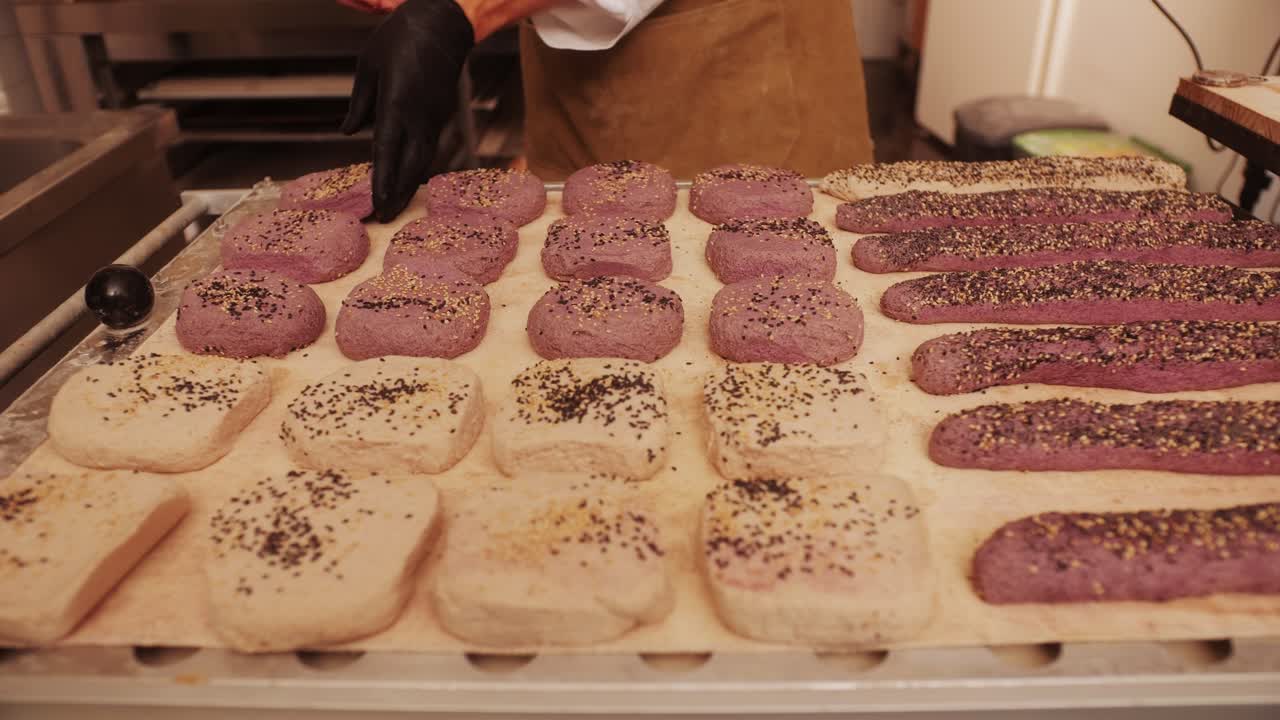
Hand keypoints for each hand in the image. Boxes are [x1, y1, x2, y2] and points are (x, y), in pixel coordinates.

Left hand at [341, 0, 474, 221]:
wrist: (443, 24)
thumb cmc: (400, 38)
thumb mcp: (368, 65)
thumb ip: (359, 103)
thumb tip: (348, 132)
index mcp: (397, 103)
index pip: (387, 150)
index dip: (382, 179)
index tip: (377, 203)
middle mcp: (419, 117)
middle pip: (410, 166)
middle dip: (398, 194)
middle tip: (385, 219)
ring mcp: (434, 118)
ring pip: (423, 161)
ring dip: (410, 185)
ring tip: (396, 207)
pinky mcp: (442, 116)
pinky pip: (429, 148)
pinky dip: (418, 167)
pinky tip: (409, 180)